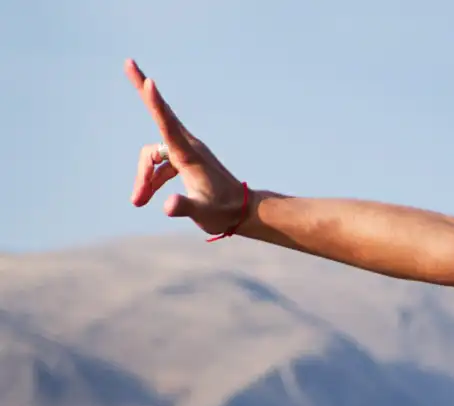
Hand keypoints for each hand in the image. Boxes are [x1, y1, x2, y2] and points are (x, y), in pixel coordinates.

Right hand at [124, 58, 250, 235]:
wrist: (243, 213)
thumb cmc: (224, 212)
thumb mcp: (203, 213)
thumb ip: (184, 207)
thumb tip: (168, 206)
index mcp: (189, 154)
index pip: (168, 124)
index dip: (156, 104)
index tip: (149, 81)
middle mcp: (187, 147)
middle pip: (159, 116)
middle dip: (143, 91)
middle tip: (128, 61)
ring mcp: (186, 152)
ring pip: (153, 154)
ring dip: (143, 176)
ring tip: (138, 202)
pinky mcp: (184, 161)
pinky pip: (159, 164)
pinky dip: (150, 180)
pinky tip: (144, 198)